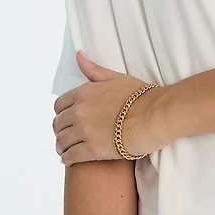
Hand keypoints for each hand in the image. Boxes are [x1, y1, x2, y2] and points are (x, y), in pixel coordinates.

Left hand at [52, 49, 168, 164]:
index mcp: (84, 93)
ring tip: (66, 151)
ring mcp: (84, 131)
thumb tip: (78, 55)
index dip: (62, 113)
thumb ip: (94, 70)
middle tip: (67, 136)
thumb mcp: (117, 78)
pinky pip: (70, 156)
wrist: (156, 115)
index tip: (67, 120)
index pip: (59, 105)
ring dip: (62, 146)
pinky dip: (67, 159)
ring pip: (62, 141)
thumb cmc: (142, 96)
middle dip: (61, 130)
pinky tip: (69, 160)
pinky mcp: (92, 150)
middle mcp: (79, 111)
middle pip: (58, 124)